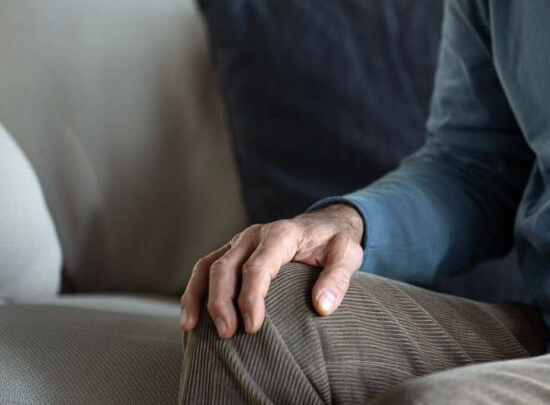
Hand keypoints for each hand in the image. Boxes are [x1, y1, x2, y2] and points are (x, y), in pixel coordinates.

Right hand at [180, 203, 364, 338]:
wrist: (324, 225)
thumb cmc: (335, 243)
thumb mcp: (347, 255)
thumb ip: (338, 279)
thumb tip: (322, 307)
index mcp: (281, 234)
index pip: (258, 267)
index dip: (251, 298)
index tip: (253, 327)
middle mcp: (254, 235)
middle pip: (226, 267)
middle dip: (222, 302)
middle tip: (228, 334)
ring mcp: (239, 243)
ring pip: (208, 267)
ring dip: (199, 297)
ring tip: (194, 328)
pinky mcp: (232, 252)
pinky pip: (205, 269)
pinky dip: (194, 291)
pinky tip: (191, 319)